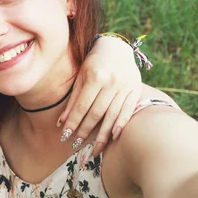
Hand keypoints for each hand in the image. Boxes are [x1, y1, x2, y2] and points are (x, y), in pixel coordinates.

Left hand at [58, 36, 141, 154]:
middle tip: (76, 145)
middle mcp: (112, 82)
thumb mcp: (80, 76)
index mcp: (95, 76)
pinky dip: (120, 125)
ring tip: (94, 150)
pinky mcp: (136, 90)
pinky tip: (113, 137)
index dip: (74, 122)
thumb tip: (61, 122)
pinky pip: (128, 111)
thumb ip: (73, 99)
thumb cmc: (93, 63)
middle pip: (97, 113)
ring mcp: (126, 86)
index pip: (82, 105)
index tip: (66, 136)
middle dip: (86, 131)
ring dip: (102, 135)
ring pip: (112, 115)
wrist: (117, 48)